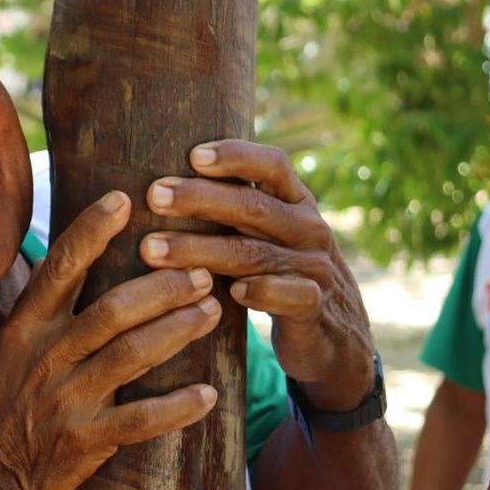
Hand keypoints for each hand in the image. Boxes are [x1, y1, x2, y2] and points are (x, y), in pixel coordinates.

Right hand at [0, 190, 221, 489]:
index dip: (91, 231)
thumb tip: (64, 266)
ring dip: (177, 330)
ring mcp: (67, 399)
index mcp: (25, 330)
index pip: (60, 268)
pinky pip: (140, 420)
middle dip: (161, 286)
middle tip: (201, 270)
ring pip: (131, 355)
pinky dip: (176, 407)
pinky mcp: (86, 441)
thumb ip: (37, 314)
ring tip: (212, 311)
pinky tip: (208, 395)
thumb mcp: (3, 351)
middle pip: (112, 309)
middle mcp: (46, 357)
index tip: (124, 200)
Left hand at [139, 140, 373, 410]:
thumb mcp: (267, 236)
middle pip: (253, 207)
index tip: (192, 154)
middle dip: (199, 199)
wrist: (335, 335)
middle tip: (154, 196)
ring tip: (154, 249)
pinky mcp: (315, 307)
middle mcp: (308, 228)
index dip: (236, 156)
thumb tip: (164, 184)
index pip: (272, 166)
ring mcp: (314, 267)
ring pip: (255, 252)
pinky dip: (260, 291)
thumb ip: (234, 211)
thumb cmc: (281, 273)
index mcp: (296, 202)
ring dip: (201, 249)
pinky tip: (229, 291)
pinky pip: (289, 295)